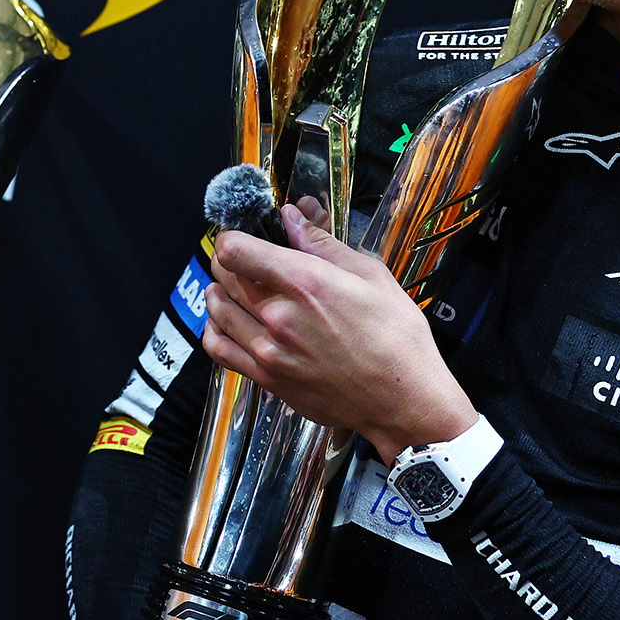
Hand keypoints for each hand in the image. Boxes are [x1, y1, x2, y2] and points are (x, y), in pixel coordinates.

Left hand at [202, 203, 476, 461]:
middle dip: (229, 262)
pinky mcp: (268, 379)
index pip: (234, 250)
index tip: (242, 236)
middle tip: (244, 260)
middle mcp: (279, 316)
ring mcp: (269, 351)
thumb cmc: (397, 339)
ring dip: (219, 292)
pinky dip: (215, 330)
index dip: (233, 236)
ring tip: (230, 287)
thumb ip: (323, 244)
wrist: (405, 401)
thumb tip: (292, 217)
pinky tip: (225, 323)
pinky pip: (220, 350)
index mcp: (305, 283)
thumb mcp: (371, 276)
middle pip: (223, 276)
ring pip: (218, 310)